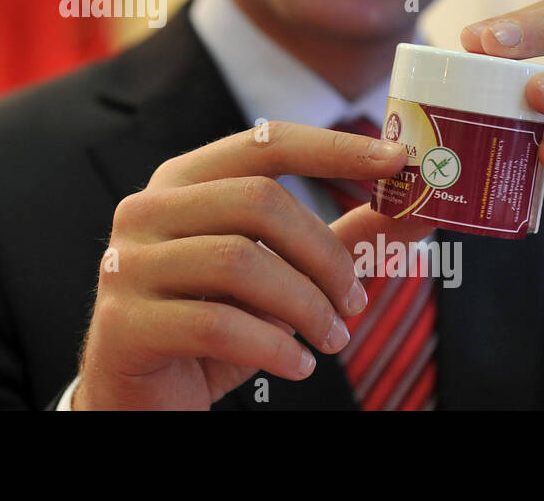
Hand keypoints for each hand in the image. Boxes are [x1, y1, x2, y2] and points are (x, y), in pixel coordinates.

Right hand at [71, 122, 432, 409]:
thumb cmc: (211, 330)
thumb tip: (419, 209)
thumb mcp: (280, 279)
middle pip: (258, 202)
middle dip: (325, 254)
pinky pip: (217, 325)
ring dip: (306, 305)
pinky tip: (298, 366)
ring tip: (331, 338)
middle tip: (356, 300)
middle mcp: (147, 210)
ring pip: (239, 261)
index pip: (264, 144)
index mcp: (183, 182)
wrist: (140, 400)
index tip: (399, 160)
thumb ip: (341, 241)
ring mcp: (128, 264)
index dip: (334, 149)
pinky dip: (274, 348)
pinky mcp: (124, 323)